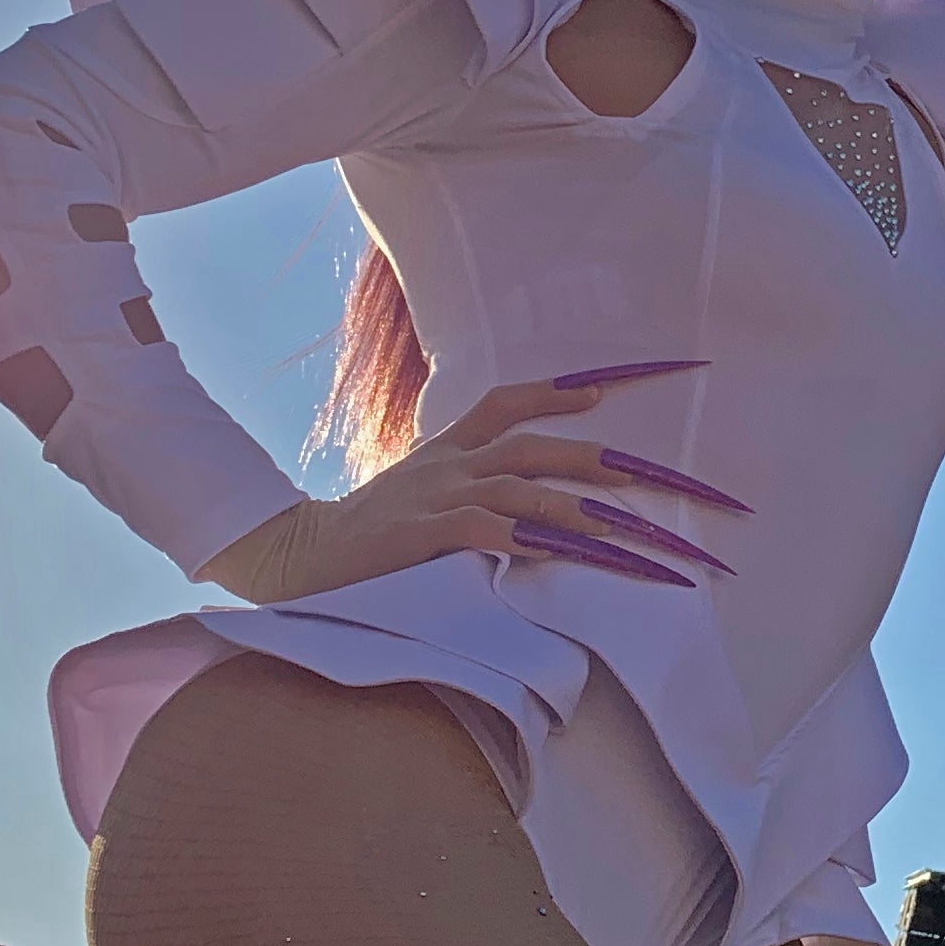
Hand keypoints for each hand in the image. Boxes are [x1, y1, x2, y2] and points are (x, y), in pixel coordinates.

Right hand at [196, 363, 743, 604]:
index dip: (562, 390)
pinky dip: (527, 537)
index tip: (612, 387)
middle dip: (598, 457)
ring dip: (579, 507)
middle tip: (651, 472)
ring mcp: (436, 496)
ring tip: (628, 525)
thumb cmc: (366, 539)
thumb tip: (533, 508)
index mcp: (449, 448)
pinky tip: (560, 549)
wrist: (293, 558)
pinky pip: (486, 530)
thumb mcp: (418, 499)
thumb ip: (469, 492)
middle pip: (535, 445)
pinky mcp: (422, 535)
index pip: (510, 401)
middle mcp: (449, 463)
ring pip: (522, 488)